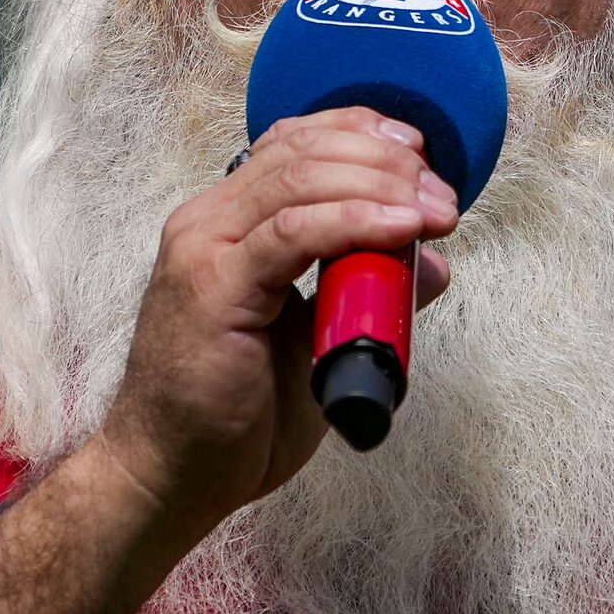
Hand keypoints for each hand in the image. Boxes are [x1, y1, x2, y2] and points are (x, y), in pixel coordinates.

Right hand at [92, 106, 458, 547]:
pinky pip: (292, 233)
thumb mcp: (319, 339)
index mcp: (225, 221)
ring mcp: (204, 249)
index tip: (423, 158)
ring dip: (382, 186)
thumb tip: (431, 260)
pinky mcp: (213, 286)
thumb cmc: (236, 415)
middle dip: (386, 162)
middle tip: (442, 192)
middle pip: (305, 151)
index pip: (295, 143)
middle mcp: (207, 221)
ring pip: (301, 179)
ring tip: (434, 209)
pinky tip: (401, 229)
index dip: (364, 135)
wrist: (171, 478)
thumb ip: (367, 290)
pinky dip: (356, 222)